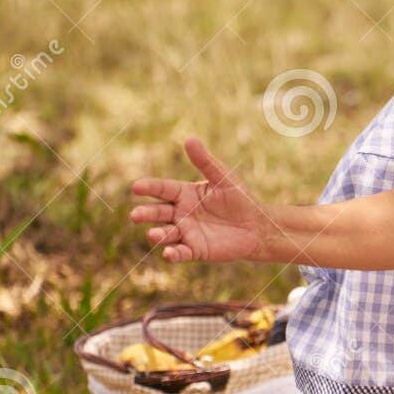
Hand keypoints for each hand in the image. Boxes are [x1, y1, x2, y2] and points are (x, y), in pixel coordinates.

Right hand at [129, 137, 268, 262]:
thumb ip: (206, 162)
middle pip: (158, 213)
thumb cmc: (239, 199)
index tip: (136, 187)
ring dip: (158, 235)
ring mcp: (186, 232)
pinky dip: (173, 254)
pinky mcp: (195, 250)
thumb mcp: (223, 178)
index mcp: (184, 194)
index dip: (149, 187)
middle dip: (146, 214)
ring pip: (165, 234)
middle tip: (136, 216)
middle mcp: (180, 213)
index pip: (162, 189)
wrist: (257, 226)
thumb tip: (189, 138)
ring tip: (153, 235)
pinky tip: (168, 254)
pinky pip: (180, 253)